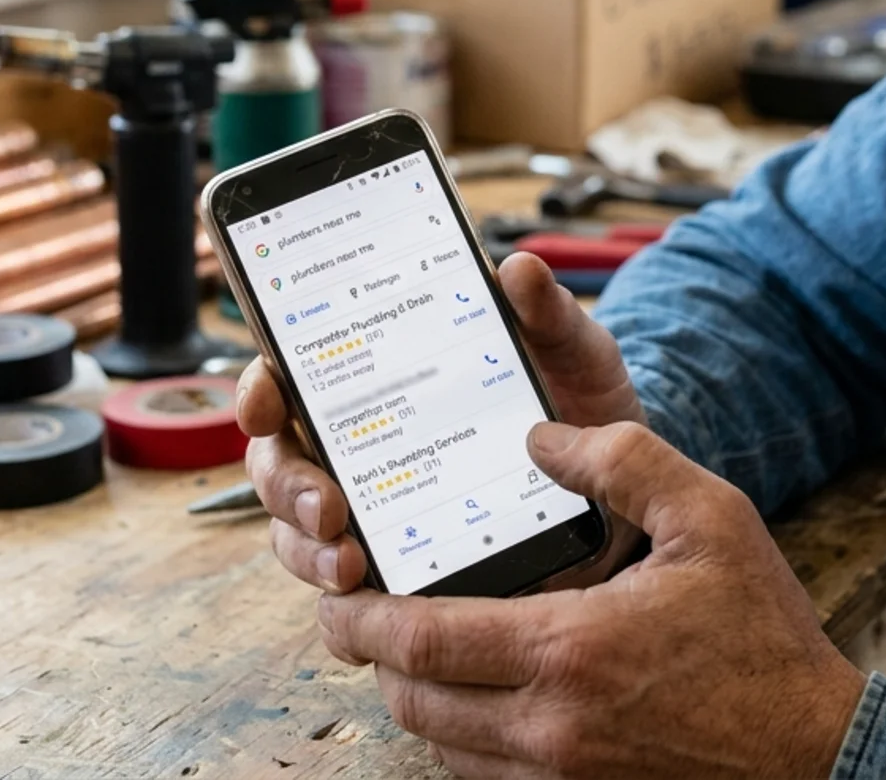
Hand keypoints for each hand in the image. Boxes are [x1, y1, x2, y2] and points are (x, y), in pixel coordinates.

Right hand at [235, 252, 647, 593]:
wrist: (624, 489)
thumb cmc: (580, 407)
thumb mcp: (572, 354)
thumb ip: (546, 314)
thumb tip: (520, 270)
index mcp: (380, 383)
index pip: (290, 379)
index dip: (261, 388)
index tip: (267, 401)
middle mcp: (359, 448)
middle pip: (280, 464)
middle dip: (289, 486)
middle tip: (330, 506)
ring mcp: (374, 515)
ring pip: (299, 538)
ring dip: (310, 553)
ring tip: (351, 565)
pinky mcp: (401, 576)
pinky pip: (349, 609)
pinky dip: (350, 616)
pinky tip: (376, 610)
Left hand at [319, 419, 866, 778]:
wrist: (816, 749)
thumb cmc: (765, 635)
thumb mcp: (712, 518)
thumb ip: (624, 462)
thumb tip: (541, 438)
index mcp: (569, 649)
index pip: (423, 640)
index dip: (362, 618)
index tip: (338, 593)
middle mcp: (550, 725)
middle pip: (414, 699)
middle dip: (374, 656)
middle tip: (360, 614)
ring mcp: (561, 774)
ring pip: (440, 744)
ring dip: (417, 696)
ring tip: (416, 645)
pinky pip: (485, 774)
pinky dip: (462, 735)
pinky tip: (482, 693)